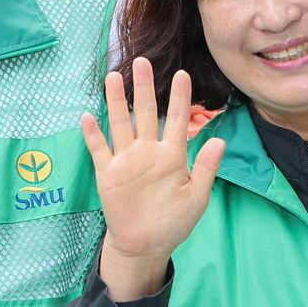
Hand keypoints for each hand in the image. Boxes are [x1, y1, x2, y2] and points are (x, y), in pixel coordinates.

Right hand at [85, 59, 223, 300]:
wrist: (146, 244)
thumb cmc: (174, 222)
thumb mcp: (198, 197)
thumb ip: (207, 168)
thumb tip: (219, 139)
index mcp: (173, 156)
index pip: (179, 120)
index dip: (181, 98)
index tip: (183, 75)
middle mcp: (148, 152)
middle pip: (146, 113)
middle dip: (144, 88)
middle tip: (142, 62)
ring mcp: (126, 160)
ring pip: (120, 124)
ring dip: (115, 101)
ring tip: (112, 77)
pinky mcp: (108, 173)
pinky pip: (99, 150)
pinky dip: (93, 134)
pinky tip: (87, 116)